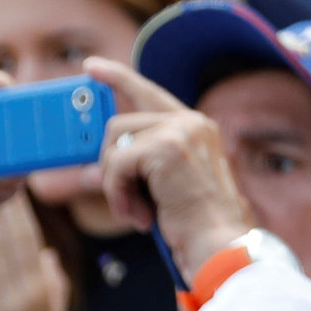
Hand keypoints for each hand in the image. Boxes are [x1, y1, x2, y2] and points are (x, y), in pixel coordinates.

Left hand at [0, 194, 82, 310]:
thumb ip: (49, 287)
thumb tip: (51, 261)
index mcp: (43, 284)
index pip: (33, 237)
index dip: (22, 206)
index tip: (13, 175)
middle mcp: (33, 286)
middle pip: (22, 233)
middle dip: (9, 196)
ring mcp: (16, 298)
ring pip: (8, 246)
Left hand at [85, 57, 248, 270]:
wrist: (219, 243)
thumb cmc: (197, 222)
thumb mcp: (164, 187)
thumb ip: (136, 168)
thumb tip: (92, 169)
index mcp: (197, 128)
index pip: (149, 93)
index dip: (118, 78)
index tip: (90, 67)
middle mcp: (192, 122)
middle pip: (119, 124)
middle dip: (110, 164)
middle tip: (122, 199)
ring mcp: (181, 131)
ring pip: (114, 144)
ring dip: (115, 184)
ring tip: (135, 211)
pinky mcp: (165, 148)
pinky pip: (116, 164)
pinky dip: (117, 193)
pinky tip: (136, 215)